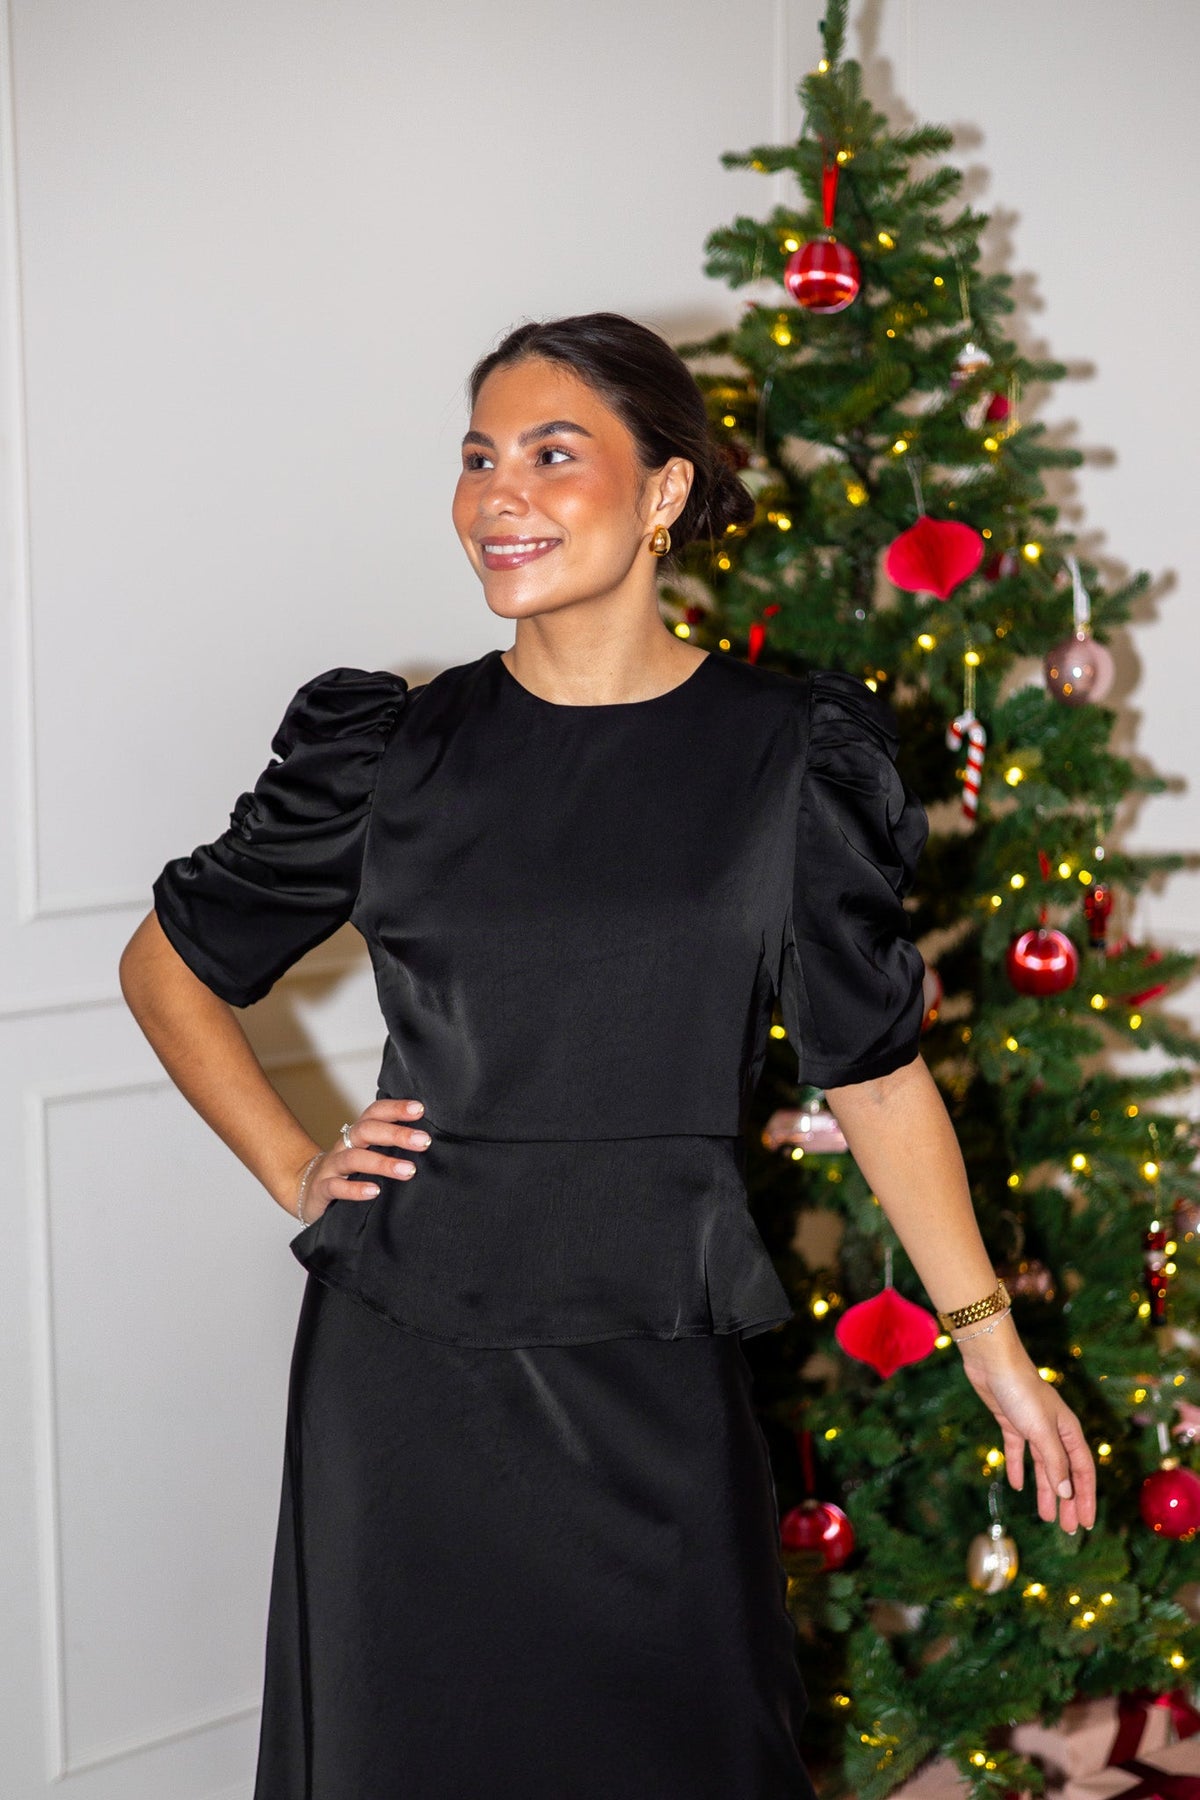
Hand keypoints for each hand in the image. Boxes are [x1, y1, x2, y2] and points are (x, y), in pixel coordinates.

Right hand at [294, 1098, 429, 1225]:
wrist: (306, 1190)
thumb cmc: (348, 1172)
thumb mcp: (368, 1154)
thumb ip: (391, 1146)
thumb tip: (429, 1141)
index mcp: (358, 1135)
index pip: (375, 1113)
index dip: (396, 1108)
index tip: (420, 1109)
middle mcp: (344, 1146)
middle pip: (366, 1131)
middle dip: (396, 1134)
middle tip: (423, 1141)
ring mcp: (332, 1167)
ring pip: (354, 1158)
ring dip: (382, 1163)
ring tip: (408, 1170)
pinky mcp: (322, 1189)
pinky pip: (336, 1187)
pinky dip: (355, 1189)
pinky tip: (375, 1191)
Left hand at [957, 1316, 1096, 1534]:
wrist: (992, 1362)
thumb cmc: (1021, 1391)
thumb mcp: (1040, 1430)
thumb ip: (1054, 1462)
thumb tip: (1067, 1493)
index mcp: (1068, 1430)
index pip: (1082, 1471)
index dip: (1085, 1498)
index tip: (1086, 1524)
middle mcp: (1054, 1430)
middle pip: (1064, 1472)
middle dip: (1067, 1501)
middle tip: (1067, 1529)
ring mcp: (1032, 1427)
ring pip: (1043, 1466)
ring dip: (1045, 1490)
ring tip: (1046, 1516)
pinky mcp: (1011, 1423)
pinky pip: (1018, 1452)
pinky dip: (1019, 1468)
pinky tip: (1018, 1485)